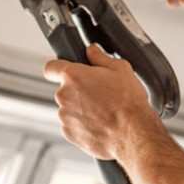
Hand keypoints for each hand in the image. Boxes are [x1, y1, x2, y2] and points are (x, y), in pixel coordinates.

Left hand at [44, 44, 157, 159]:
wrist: (133, 133)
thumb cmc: (128, 103)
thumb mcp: (120, 69)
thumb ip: (100, 57)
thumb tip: (92, 50)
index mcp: (73, 76)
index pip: (51, 67)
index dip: (57, 68)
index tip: (64, 72)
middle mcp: (64, 96)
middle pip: (64, 89)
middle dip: (78, 91)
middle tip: (99, 94)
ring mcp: (65, 116)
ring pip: (68, 108)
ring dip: (80, 109)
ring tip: (103, 111)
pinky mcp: (69, 133)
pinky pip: (72, 125)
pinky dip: (83, 124)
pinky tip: (100, 123)